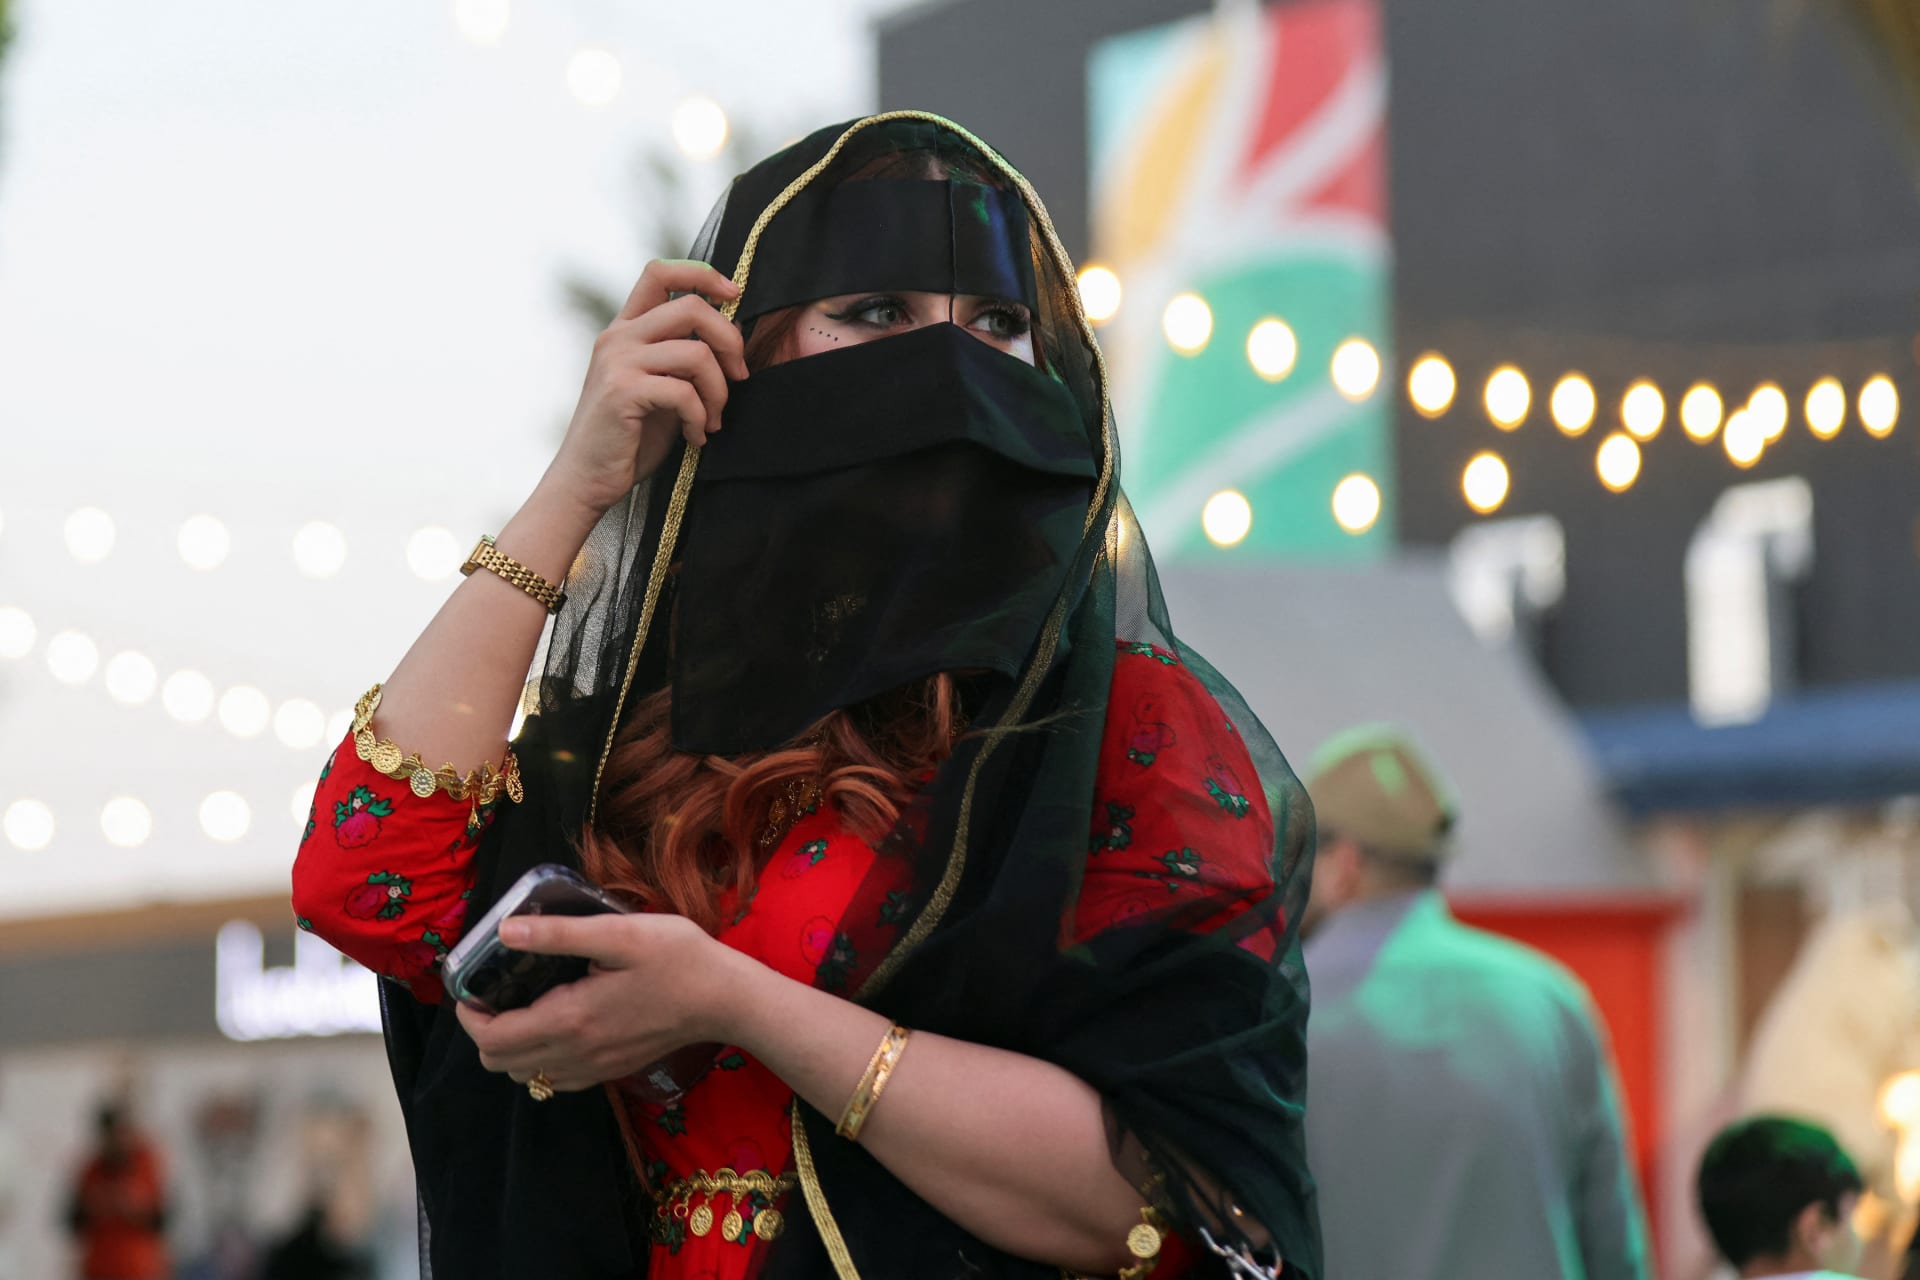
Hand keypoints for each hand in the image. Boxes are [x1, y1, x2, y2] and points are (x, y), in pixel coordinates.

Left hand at [454, 911, 747, 1093]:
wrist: (726, 999)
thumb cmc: (678, 958)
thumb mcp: (620, 933)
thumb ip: (560, 934)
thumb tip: (506, 931)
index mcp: (570, 1018)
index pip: (492, 1039)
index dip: (470, 1016)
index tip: (473, 987)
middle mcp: (576, 1053)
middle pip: (501, 1063)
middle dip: (485, 1031)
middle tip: (494, 994)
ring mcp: (595, 1067)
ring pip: (527, 1076)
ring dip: (511, 1047)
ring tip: (521, 1007)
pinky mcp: (613, 1070)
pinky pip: (557, 1079)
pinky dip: (540, 1059)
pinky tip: (556, 1026)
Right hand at [547, 259, 748, 519]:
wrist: (586, 479)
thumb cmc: (628, 437)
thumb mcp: (660, 387)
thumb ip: (684, 359)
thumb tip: (733, 336)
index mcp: (626, 329)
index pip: (660, 272)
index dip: (703, 275)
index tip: (734, 295)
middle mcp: (618, 337)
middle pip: (691, 306)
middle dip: (730, 341)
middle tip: (739, 377)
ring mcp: (618, 362)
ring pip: (696, 352)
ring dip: (719, 391)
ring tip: (713, 419)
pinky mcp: (622, 392)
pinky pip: (684, 391)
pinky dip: (700, 417)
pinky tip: (696, 437)